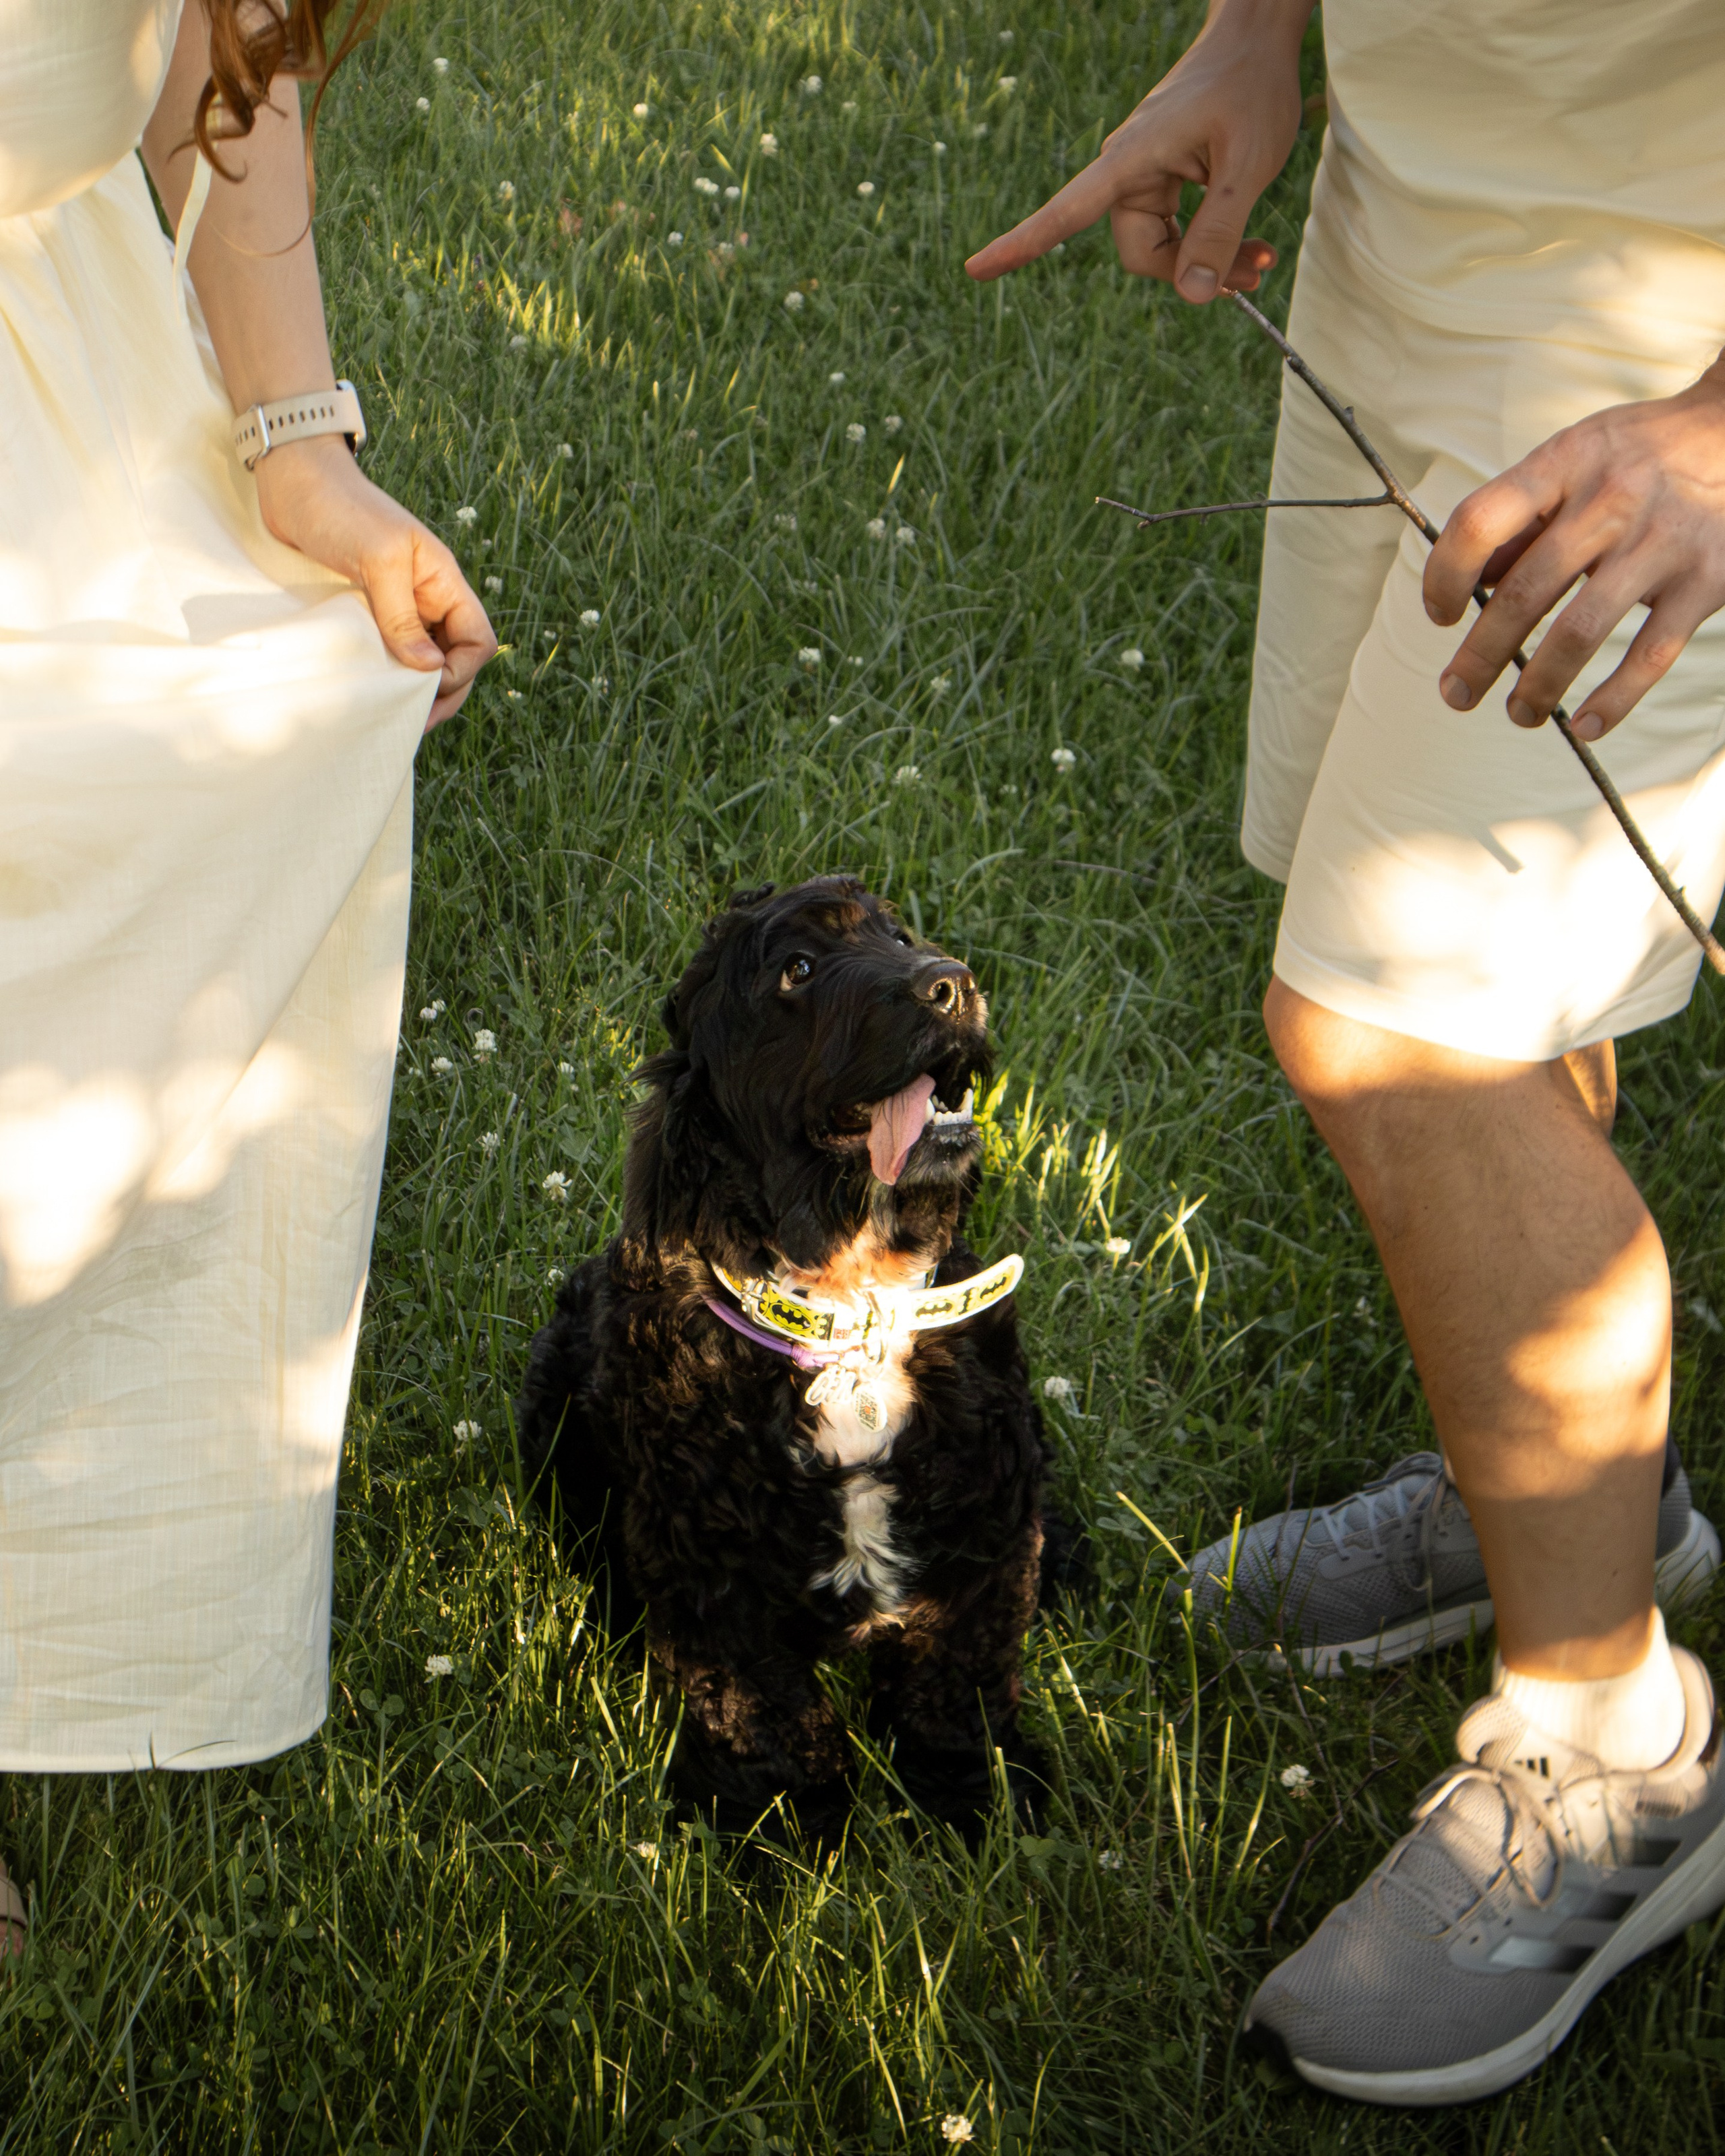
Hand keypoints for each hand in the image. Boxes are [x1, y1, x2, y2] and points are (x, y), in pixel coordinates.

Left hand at [253, 437, 496, 729]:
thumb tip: (429, 670)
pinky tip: (371, 690)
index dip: (461, 672)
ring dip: (413, 688)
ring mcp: (397, 605)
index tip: (425, 688)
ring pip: (423, 660)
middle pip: (455, 659)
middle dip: (442, 692)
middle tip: (411, 720)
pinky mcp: (366, 609)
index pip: (477, 640)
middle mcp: (427, 598)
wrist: (292, 481)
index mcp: (443, 582)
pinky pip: (389, 651)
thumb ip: (402, 617)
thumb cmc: (339, 508)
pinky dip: (386, 675)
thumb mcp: (377, 560)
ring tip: (391, 712)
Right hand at [964, 0, 1310, 297]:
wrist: (1256, 40)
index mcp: (1129, 159)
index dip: (1021, 244)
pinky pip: (1178, 230)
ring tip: (1261, 260)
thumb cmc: (1251, 88)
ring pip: (1163, 248)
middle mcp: (1127, 171)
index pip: (1065, 212)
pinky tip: (1249, 245)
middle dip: (1191, 272)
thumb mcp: (1247, 165)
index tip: (975, 271)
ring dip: (1210, 261)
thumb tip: (1192, 294)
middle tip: (1252, 275)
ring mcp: (1145, 178)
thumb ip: (1220, 231)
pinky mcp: (1165, 180)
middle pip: (1141, 254)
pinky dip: (1213, 243)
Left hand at [1424, 364, 1724, 740]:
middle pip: (1524, 592)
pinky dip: (1614, 699)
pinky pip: (1650, 654)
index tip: (1441, 615)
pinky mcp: (1706, 581)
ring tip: (1519, 714)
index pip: (1479, 522)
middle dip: (1479, 656)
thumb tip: (1470, 583)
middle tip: (1455, 694)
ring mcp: (1661, 543)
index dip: (1445, 576)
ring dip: (1539, 686)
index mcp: (1565, 464)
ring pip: (1580, 633)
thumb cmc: (1641, 453)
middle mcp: (1611, 501)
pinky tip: (1586, 725)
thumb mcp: (1575, 457)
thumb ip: (1522, 516)